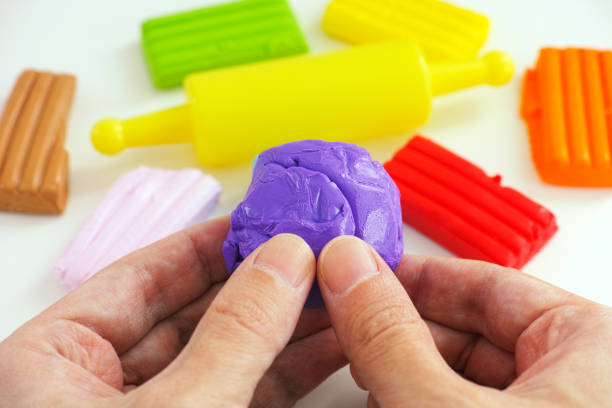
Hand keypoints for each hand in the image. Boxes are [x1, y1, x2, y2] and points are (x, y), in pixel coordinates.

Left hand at [0, 217, 345, 406]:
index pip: (142, 277)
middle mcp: (99, 386)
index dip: (208, 243)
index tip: (266, 220)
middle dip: (261, 281)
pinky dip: (291, 369)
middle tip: (317, 251)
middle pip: (193, 309)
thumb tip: (285, 257)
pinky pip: (247, 391)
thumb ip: (235, 332)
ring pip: (227, 351)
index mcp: (54, 361)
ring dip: (286, 322)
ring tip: (339, 289)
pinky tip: (333, 342)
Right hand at [317, 236, 611, 406]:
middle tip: (348, 328)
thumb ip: (389, 336)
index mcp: (595, 346)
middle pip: (471, 331)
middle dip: (401, 334)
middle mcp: (584, 381)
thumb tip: (348, 268)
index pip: (488, 284)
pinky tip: (388, 406)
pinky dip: (423, 404)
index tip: (361, 275)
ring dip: (405, 374)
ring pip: (464, 377)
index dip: (414, 278)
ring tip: (365, 379)